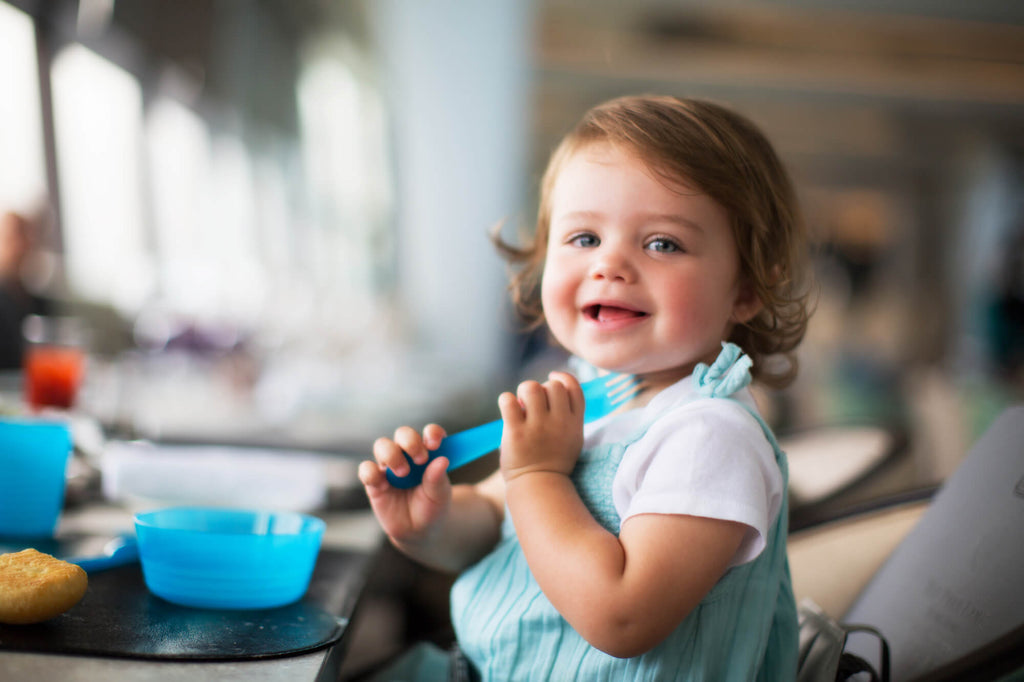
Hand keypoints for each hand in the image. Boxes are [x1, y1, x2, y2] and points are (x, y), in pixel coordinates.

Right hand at [358, 424, 451, 545]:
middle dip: (410, 442)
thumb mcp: (440, 496)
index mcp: (428, 452)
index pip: (430, 433)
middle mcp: (407, 455)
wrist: (419, 530)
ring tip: (403, 473)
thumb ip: (438, 479)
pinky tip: (383, 485)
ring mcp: (389, 467)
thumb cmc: (432, 507)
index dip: (432, 433)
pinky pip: (366, 470)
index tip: (435, 443)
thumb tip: (442, 460)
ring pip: (382, 446)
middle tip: (420, 459)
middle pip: (403, 434)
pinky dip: (371, 473)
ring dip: (391, 455)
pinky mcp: (373, 482)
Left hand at [498, 372, 584, 481]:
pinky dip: (506, 401)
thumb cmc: (553, 461)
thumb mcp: (573, 438)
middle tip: (533, 404)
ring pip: (531, 388)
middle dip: (541, 389)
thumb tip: (556, 385)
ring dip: (524, 392)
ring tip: (521, 406)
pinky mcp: (516, 433)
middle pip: (553, 385)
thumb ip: (569, 414)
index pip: (574, 387)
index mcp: (574, 422)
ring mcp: (537, 427)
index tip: (552, 380)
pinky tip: (508, 410)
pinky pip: (508, 401)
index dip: (562, 378)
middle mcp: (559, 422)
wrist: (538, 486)